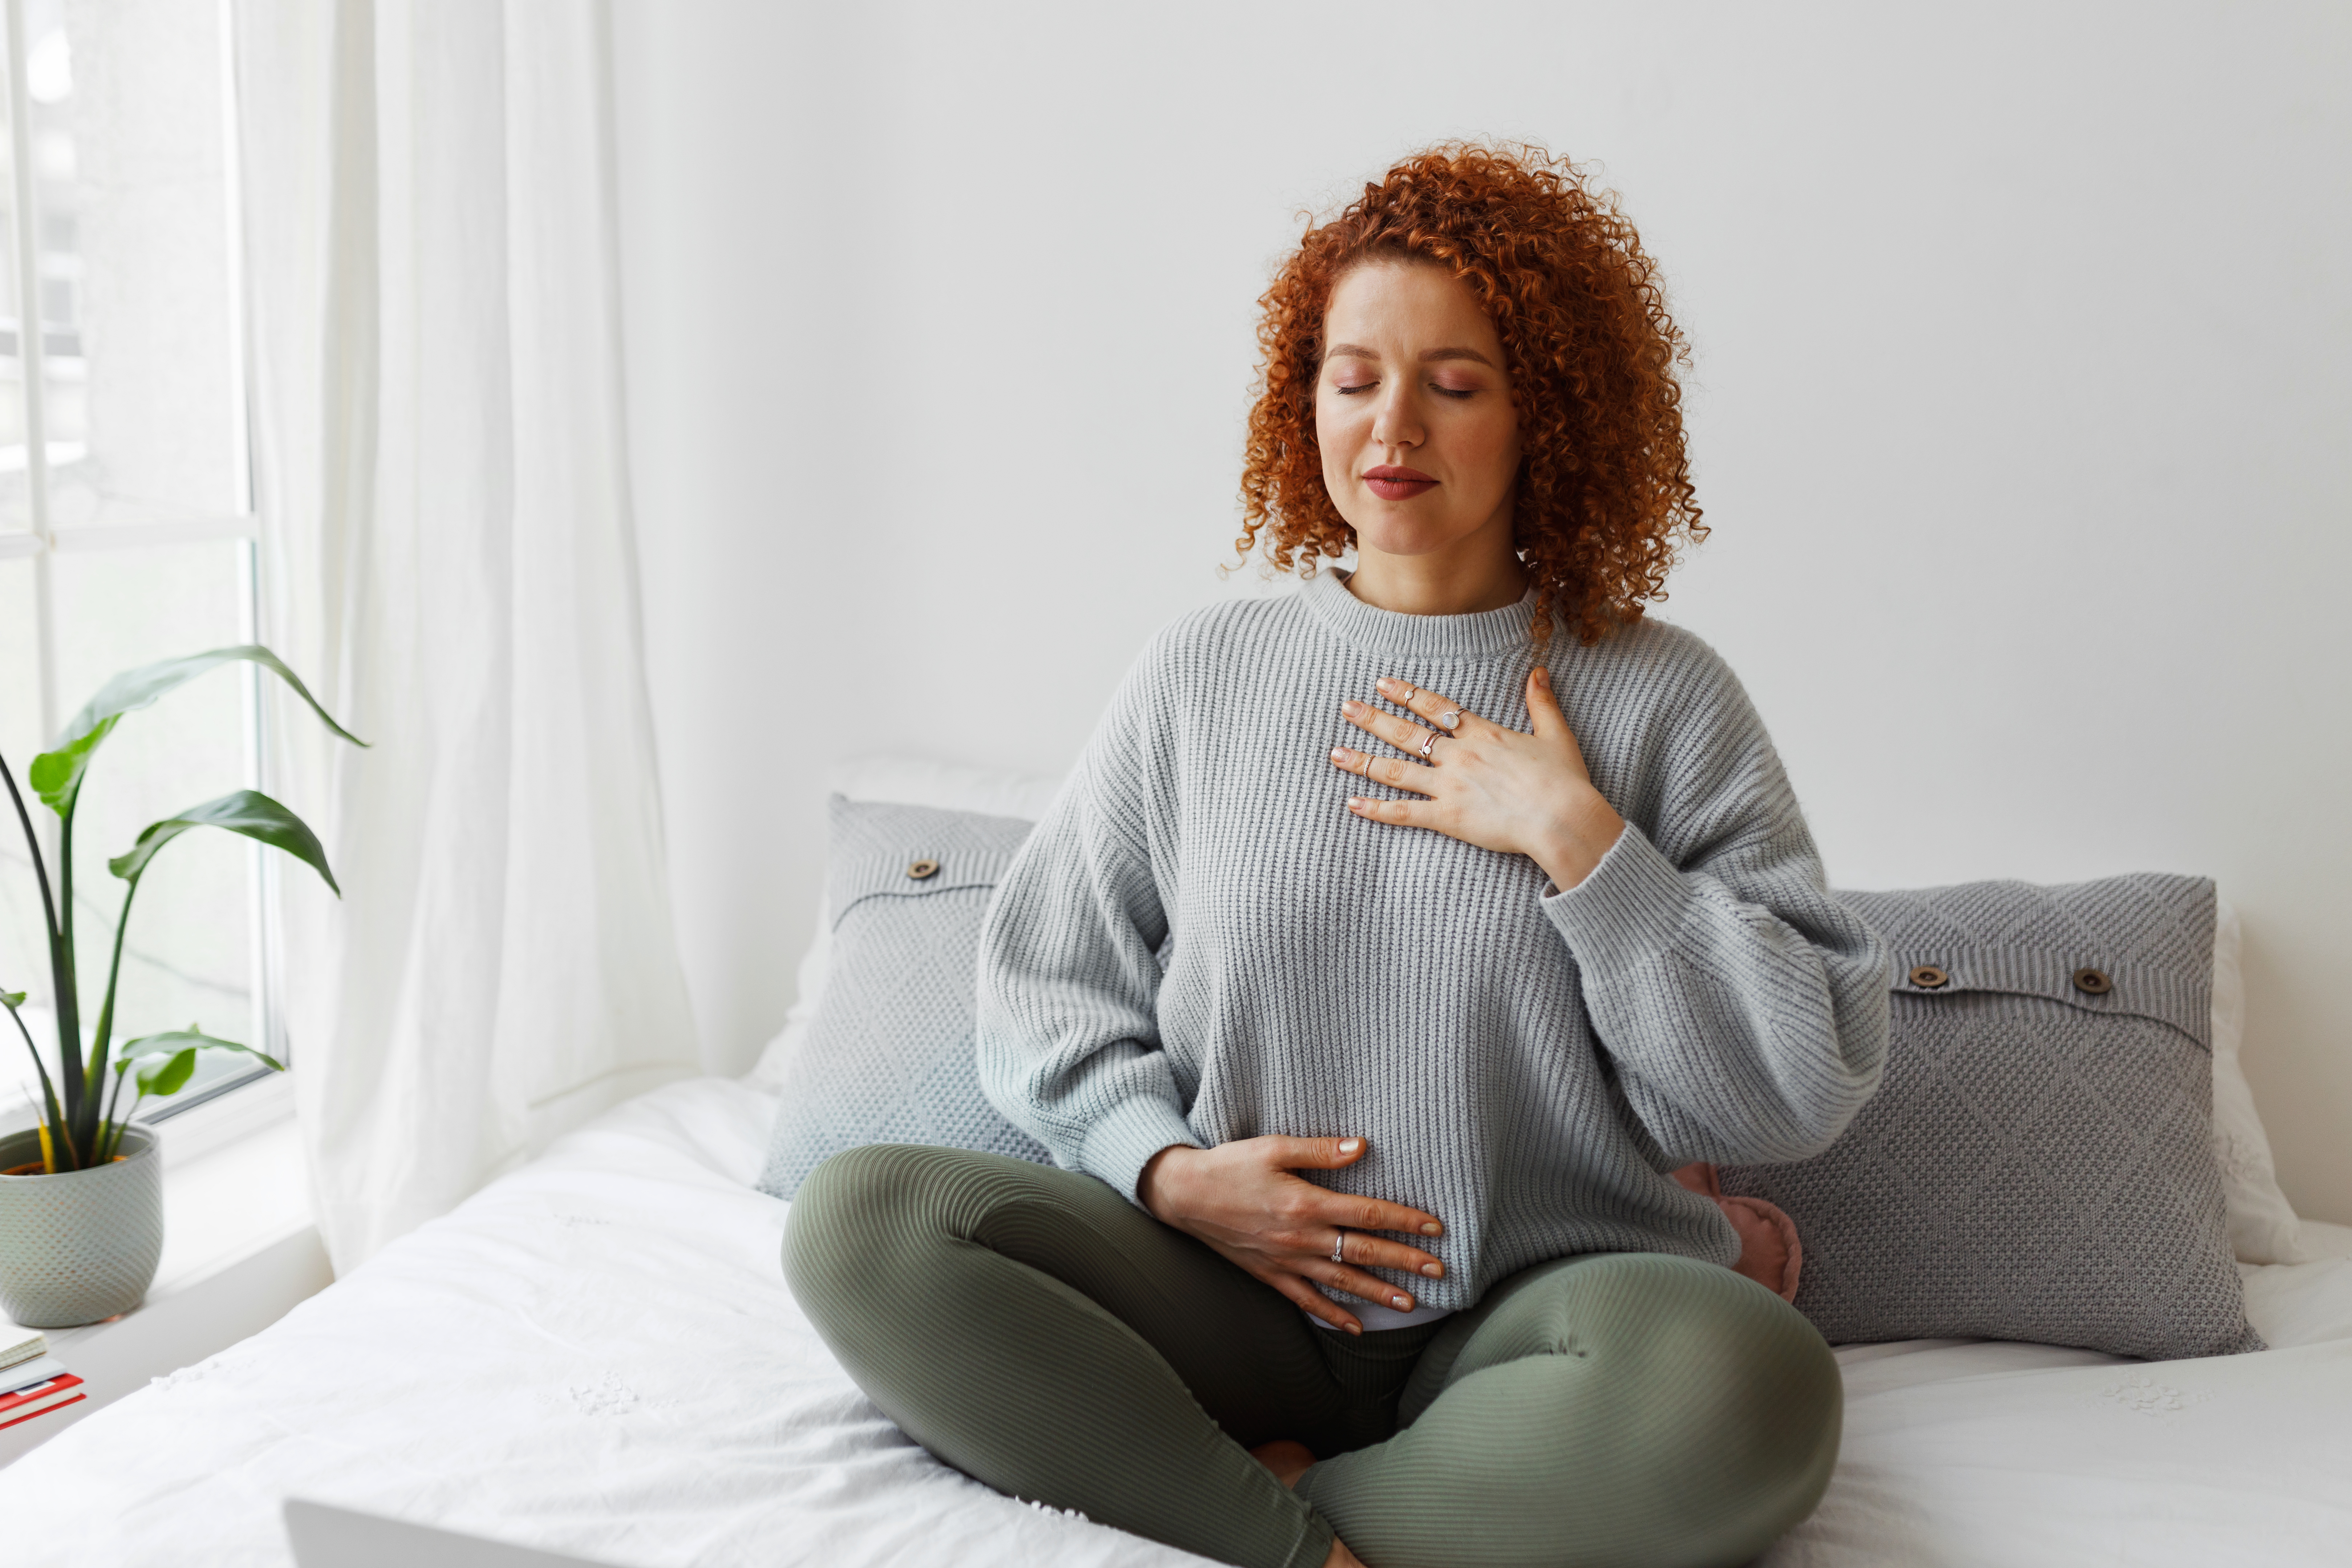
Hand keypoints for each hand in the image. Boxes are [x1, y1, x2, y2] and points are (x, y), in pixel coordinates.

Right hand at [1137, 1136, 1445, 1334]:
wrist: (1185, 1196)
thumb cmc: (1230, 1165)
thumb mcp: (1274, 1147)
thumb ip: (1319, 1150)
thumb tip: (1361, 1146)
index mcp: (1306, 1203)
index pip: (1367, 1215)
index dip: (1405, 1221)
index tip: (1435, 1229)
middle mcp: (1301, 1238)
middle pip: (1363, 1252)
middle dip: (1404, 1262)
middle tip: (1438, 1271)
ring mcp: (1286, 1261)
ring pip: (1341, 1281)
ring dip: (1378, 1293)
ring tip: (1410, 1305)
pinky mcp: (1270, 1274)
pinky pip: (1306, 1300)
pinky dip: (1332, 1314)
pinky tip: (1354, 1326)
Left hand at [1328, 666, 1624, 891]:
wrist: (1562, 818)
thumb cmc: (1564, 780)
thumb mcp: (1556, 735)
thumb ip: (1542, 703)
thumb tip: (1539, 671)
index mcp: (1482, 734)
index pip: (1435, 708)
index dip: (1407, 694)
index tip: (1382, 683)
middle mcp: (1459, 755)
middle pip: (1407, 733)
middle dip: (1373, 719)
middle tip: (1346, 708)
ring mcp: (1450, 786)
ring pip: (1397, 770)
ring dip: (1364, 760)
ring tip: (1335, 752)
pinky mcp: (1448, 817)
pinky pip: (1404, 812)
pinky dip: (1376, 808)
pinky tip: (1352, 803)